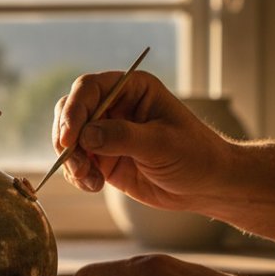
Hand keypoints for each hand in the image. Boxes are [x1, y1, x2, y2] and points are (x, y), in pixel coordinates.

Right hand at [51, 70, 229, 211]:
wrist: (208, 186)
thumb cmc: (195, 155)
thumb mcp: (162, 144)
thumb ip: (123, 137)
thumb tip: (85, 136)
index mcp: (132, 89)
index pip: (89, 88)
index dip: (73, 110)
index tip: (68, 138)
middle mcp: (114, 107)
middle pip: (71, 112)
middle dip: (67, 139)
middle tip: (77, 165)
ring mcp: (106, 133)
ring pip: (68, 139)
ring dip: (71, 161)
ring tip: (90, 180)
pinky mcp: (103, 158)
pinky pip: (76, 163)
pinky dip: (78, 176)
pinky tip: (95, 186)